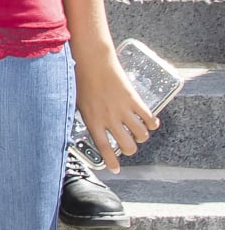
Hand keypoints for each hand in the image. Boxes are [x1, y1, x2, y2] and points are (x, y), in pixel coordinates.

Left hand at [73, 53, 160, 173]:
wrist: (91, 59)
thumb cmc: (80, 79)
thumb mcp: (77, 102)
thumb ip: (86, 117)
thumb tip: (89, 129)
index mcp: (92, 121)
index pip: (104, 149)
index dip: (112, 163)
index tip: (116, 170)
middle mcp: (109, 119)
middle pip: (128, 147)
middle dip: (130, 150)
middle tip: (129, 145)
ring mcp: (123, 110)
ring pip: (141, 135)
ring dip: (142, 137)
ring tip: (138, 132)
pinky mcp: (134, 100)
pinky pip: (149, 119)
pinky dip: (152, 124)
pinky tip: (150, 123)